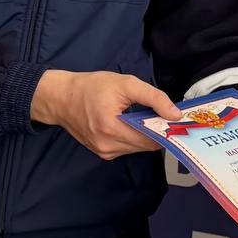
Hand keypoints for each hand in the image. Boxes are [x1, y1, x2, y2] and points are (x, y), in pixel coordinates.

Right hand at [31, 69, 179, 159]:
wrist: (61, 98)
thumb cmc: (92, 87)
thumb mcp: (126, 84)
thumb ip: (154, 98)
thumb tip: (175, 115)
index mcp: (112, 129)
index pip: (152, 139)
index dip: (166, 129)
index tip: (174, 118)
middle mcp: (108, 146)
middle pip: (147, 145)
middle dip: (156, 131)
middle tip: (159, 113)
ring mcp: (104, 152)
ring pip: (138, 148)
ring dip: (145, 134)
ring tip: (141, 115)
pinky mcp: (102, 153)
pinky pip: (128, 148)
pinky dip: (134, 137)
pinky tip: (129, 122)